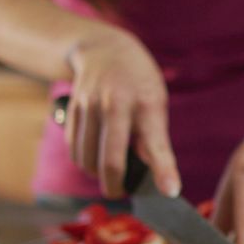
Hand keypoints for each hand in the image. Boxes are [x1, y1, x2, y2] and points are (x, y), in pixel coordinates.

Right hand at [66, 32, 179, 198]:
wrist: (106, 50)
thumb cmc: (140, 84)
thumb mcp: (157, 104)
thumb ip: (154, 139)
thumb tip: (152, 176)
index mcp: (147, 106)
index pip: (156, 146)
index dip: (164, 172)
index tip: (170, 193)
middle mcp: (116, 105)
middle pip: (111, 161)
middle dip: (115, 186)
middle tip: (121, 193)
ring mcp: (90, 106)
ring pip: (87, 159)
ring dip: (97, 174)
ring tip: (109, 172)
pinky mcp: (73, 109)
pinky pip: (74, 149)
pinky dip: (84, 160)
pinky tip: (94, 156)